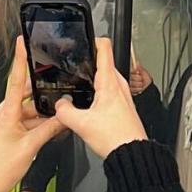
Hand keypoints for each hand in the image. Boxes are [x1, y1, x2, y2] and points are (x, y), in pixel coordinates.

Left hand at [0, 39, 61, 191]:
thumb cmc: (0, 169)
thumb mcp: (31, 147)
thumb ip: (50, 128)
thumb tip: (64, 115)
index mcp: (6, 112)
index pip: (15, 79)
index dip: (20, 59)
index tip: (23, 41)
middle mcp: (3, 114)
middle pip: (27, 95)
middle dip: (44, 95)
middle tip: (59, 92)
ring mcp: (4, 122)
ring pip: (28, 109)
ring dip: (41, 114)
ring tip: (55, 119)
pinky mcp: (6, 131)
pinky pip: (25, 120)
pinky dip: (37, 123)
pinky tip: (48, 129)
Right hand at [54, 40, 147, 160]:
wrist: (132, 153)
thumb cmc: (115, 138)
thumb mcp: (81, 125)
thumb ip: (65, 112)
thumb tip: (59, 105)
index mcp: (110, 82)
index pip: (105, 48)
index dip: (94, 39)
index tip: (84, 38)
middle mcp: (119, 84)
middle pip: (104, 62)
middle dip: (89, 61)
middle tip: (75, 63)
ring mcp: (123, 94)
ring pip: (107, 77)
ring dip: (94, 77)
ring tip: (79, 82)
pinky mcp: (124, 104)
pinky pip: (110, 90)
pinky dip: (99, 90)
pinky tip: (90, 103)